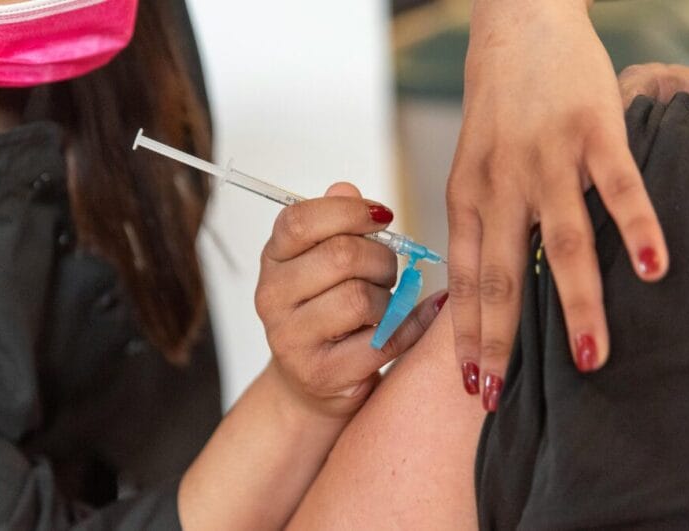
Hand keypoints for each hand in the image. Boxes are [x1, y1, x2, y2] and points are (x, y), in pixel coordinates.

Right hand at [256, 182, 446, 418]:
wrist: (310, 385)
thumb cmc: (326, 312)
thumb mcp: (322, 263)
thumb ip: (336, 225)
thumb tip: (347, 187)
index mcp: (273, 260)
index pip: (300, 220)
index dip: (349, 211)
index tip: (383, 216)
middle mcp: (272, 297)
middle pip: (342, 256)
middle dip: (382, 259)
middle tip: (389, 271)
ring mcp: (291, 339)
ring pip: (361, 298)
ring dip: (390, 299)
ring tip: (385, 305)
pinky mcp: (321, 374)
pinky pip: (382, 339)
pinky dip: (410, 325)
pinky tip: (417, 317)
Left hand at [447, 0, 668, 410]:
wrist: (515, 28)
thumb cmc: (496, 109)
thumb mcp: (470, 168)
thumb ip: (482, 225)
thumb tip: (491, 292)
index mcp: (467, 197)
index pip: (465, 280)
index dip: (467, 334)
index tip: (471, 384)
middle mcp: (500, 185)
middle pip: (503, 275)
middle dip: (502, 341)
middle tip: (503, 395)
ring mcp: (547, 158)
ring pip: (562, 242)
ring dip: (576, 303)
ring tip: (589, 357)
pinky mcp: (592, 130)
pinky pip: (616, 186)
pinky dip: (636, 227)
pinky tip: (652, 269)